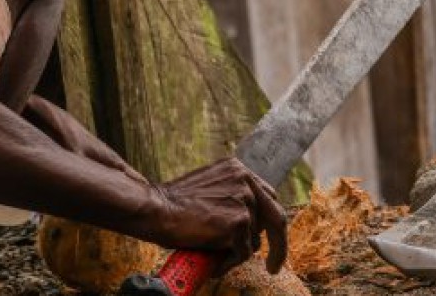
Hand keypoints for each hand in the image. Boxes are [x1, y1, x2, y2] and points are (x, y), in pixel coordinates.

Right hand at [145, 158, 287, 273]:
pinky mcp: (239, 222)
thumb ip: (230, 197)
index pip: (268, 197)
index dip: (269, 220)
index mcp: (238, 169)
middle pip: (275, 217)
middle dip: (279, 245)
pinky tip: (212, 264)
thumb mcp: (209, 189)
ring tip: (215, 258)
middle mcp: (246, 181)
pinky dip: (229, 263)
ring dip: (237, 253)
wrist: (156, 209)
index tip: (270, 237)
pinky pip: (242, 253)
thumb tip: (247, 226)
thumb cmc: (173, 204)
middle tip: (274, 265)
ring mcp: (244, 201)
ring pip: (254, 240)